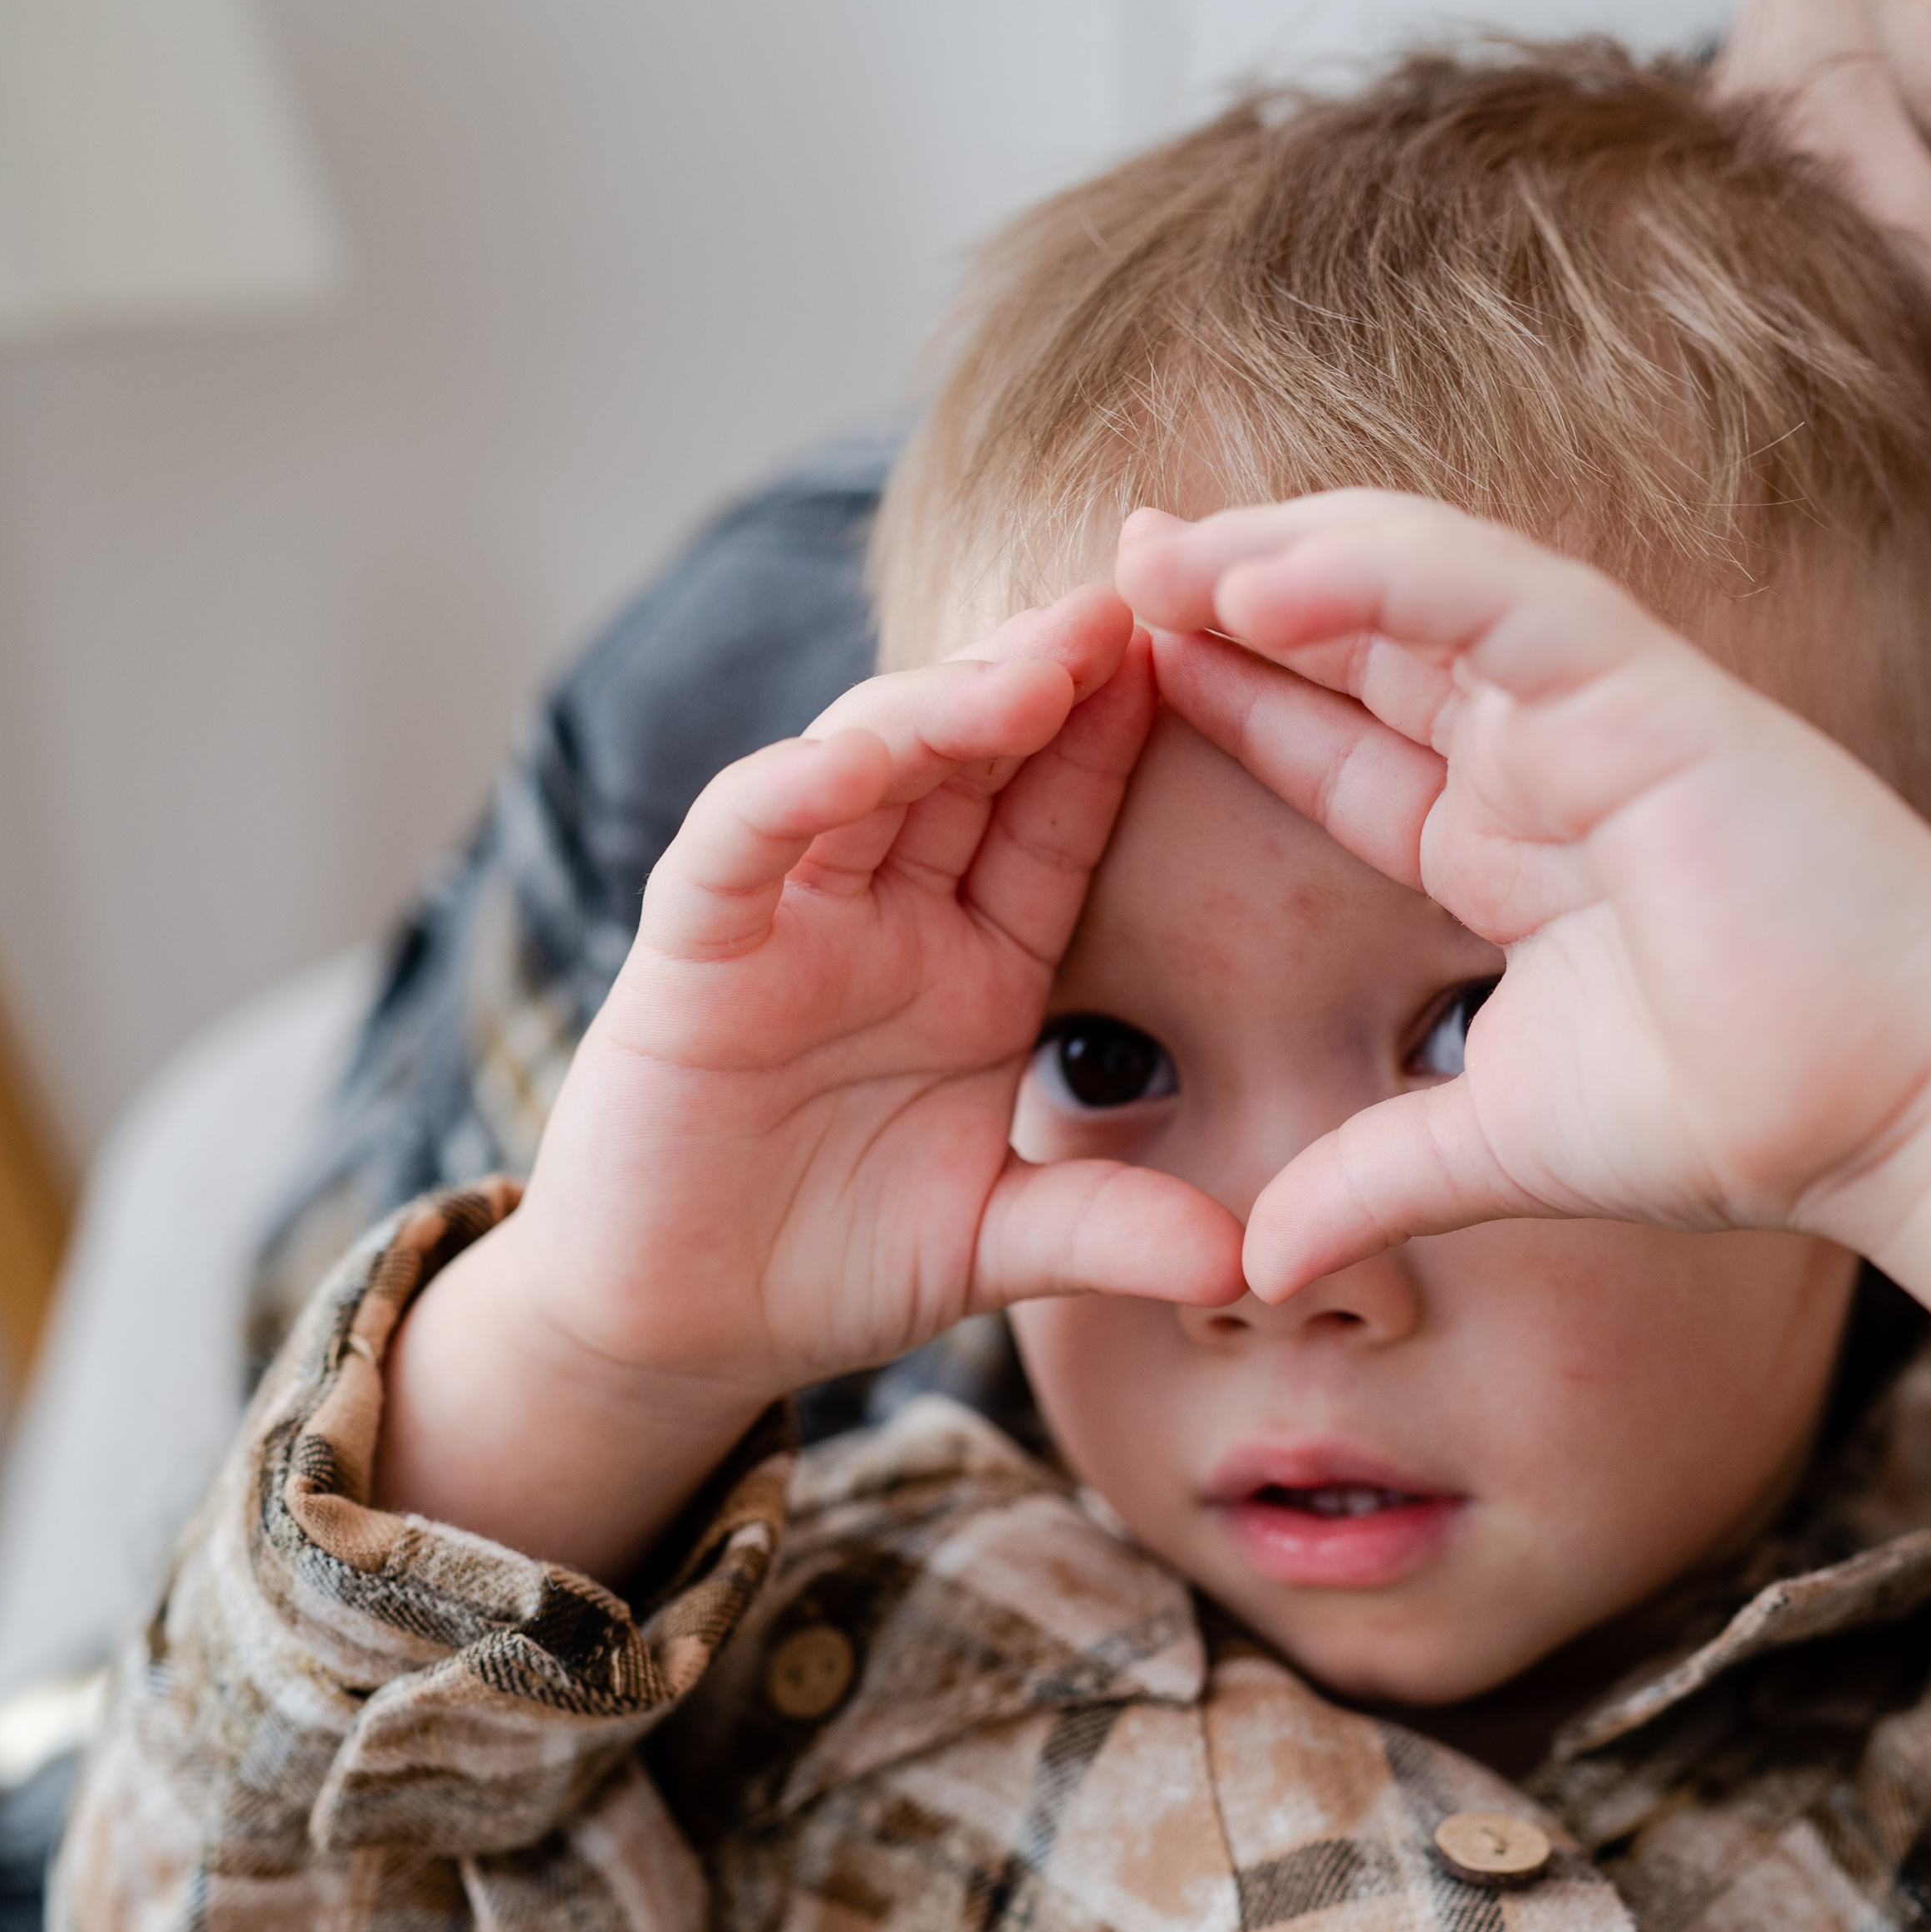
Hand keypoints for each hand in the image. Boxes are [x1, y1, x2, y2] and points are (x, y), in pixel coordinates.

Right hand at [382, 587, 1242, 1574]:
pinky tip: (857, 760)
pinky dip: (791, 794)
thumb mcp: (994, 1241)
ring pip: (863, 770)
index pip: (1054, 824)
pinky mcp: (690, 951)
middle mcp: (884, 915)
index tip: (1202, 660)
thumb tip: (1251, 1266)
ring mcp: (785, 920)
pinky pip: (740, 844)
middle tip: (1138, 602)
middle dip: (1045, 677)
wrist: (679, 1329)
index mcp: (974, 962)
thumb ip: (1110, 1231)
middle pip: (969, 761)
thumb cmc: (827, 1262)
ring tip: (1034, 667)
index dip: (1114, 743)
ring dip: (941, 709)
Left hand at [1119, 493, 1930, 1298]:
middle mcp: (1542, 757)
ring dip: (1280, 558)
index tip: (1125, 670)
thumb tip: (1254, 1266)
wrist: (1888, 1121)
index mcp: (1506, 842)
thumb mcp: (1493, 1150)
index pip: (1345, 746)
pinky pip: (1491, 598)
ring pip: (1415, 587)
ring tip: (1155, 548)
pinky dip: (1379, 575)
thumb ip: (1368, 1182)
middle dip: (1232, 593)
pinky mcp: (1647, 694)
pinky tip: (1267, 576)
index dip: (1241, 701)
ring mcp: (1596, 711)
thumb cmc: (1737, 1119)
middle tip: (1114, 557)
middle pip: (1362, 640)